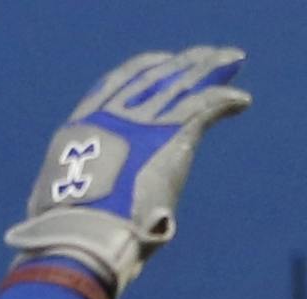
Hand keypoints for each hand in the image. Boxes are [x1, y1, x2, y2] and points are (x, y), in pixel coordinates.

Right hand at [6, 46, 251, 295]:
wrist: (87, 234)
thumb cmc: (71, 234)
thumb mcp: (63, 204)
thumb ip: (77, 196)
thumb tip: (68, 213)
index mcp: (82, 128)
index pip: (113, 87)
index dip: (140, 71)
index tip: (160, 63)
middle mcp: (113, 117)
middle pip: (153, 78)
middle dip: (180, 64)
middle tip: (204, 56)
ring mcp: (143, 124)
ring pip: (182, 84)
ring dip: (208, 69)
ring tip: (231, 59)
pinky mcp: (173, 137)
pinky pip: (204, 107)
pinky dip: (224, 100)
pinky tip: (242, 99)